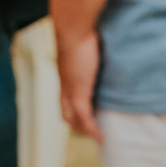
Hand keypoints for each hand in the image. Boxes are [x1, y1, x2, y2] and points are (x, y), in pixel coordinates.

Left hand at [53, 25, 102, 139]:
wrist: (72, 28)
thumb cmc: (79, 29)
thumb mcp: (83, 40)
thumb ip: (87, 44)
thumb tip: (95, 36)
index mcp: (65, 75)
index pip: (64, 99)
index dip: (71, 110)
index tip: (82, 115)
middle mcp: (64, 86)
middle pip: (65, 113)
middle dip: (75, 124)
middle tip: (89, 130)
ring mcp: (70, 91)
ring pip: (73, 119)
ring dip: (83, 129)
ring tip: (96, 136)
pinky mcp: (79, 94)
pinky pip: (86, 118)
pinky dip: (93, 130)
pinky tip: (101, 138)